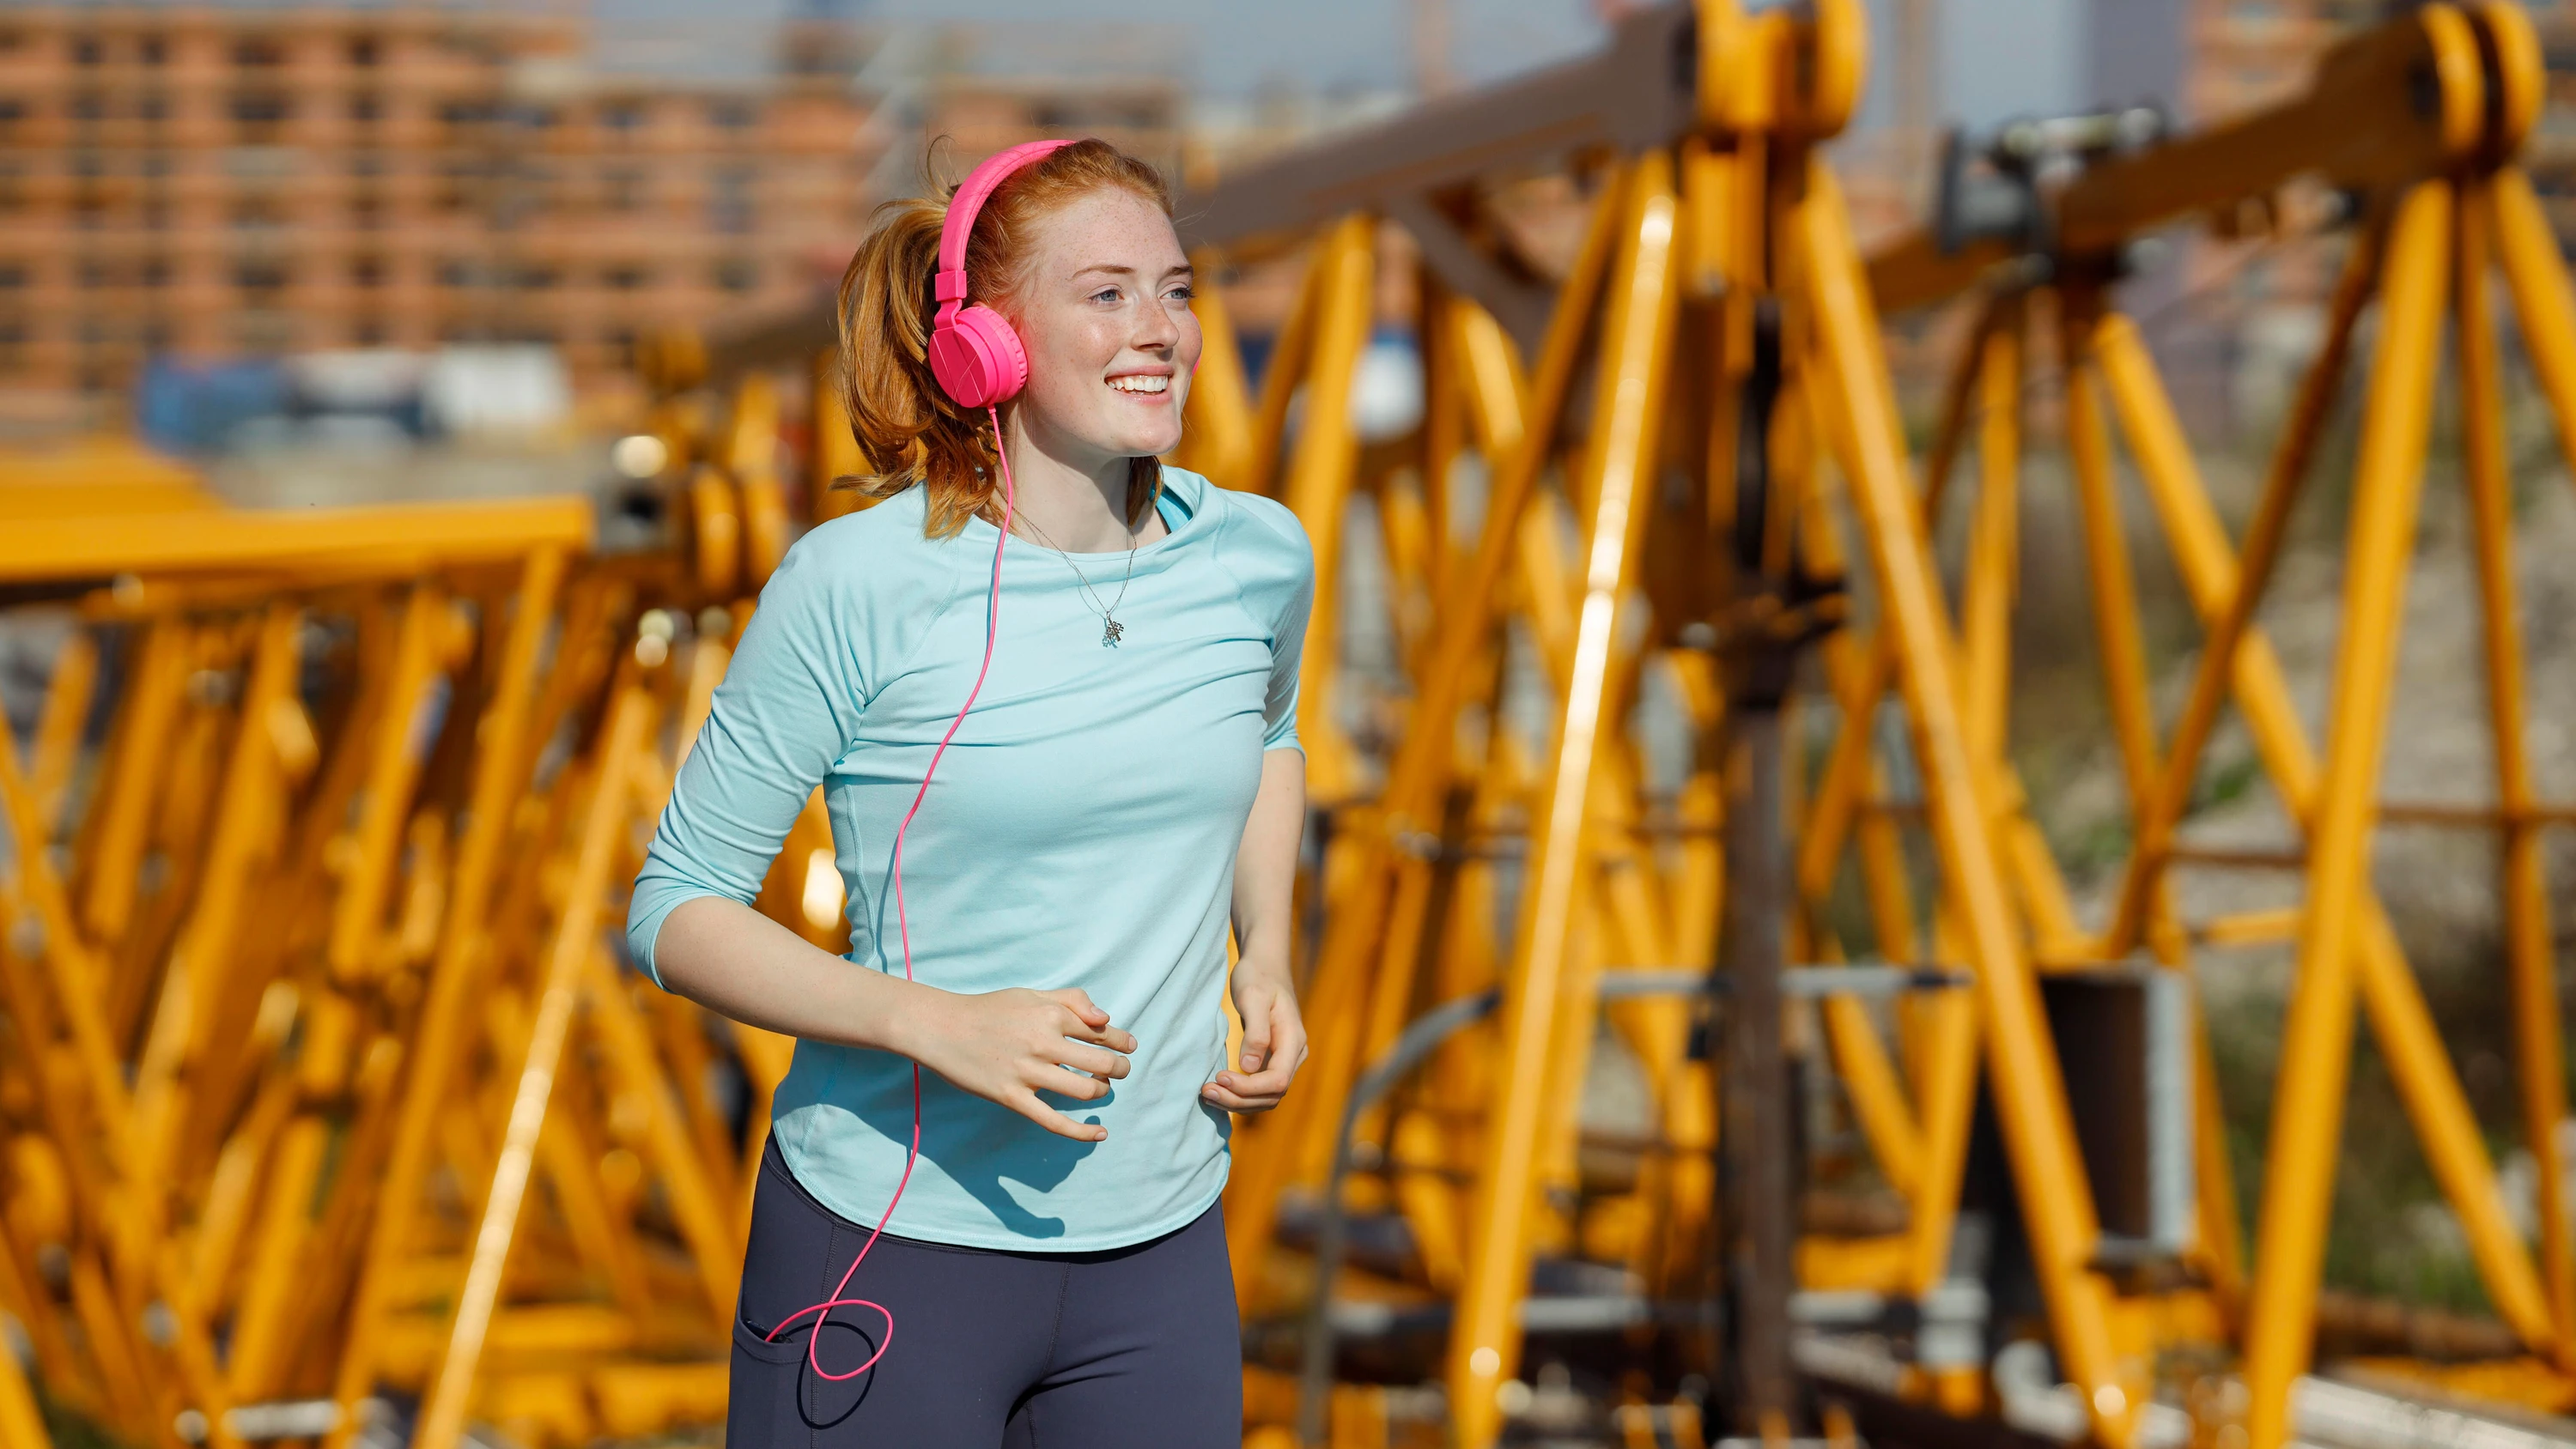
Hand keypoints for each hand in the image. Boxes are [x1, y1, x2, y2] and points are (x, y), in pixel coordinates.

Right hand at [901, 986, 1134, 1141]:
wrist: (942, 1028)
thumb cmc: (989, 1010)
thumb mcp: (1031, 994)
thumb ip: (1070, 1000)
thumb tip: (1105, 1017)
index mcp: (1051, 1015)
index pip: (1101, 1032)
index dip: (1121, 1041)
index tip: (1128, 1047)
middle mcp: (1044, 1043)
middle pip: (1100, 1062)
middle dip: (1119, 1068)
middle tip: (1121, 1071)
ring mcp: (1028, 1073)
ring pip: (1084, 1090)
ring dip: (1102, 1091)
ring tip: (1101, 1088)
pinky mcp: (1013, 1098)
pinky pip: (1054, 1121)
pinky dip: (1081, 1132)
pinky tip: (1100, 1134)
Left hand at [1204, 958, 1305, 1112]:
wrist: (1265, 966)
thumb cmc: (1258, 977)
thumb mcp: (1253, 997)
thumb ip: (1255, 1032)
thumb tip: (1249, 1067)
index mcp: (1294, 1040)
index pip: (1278, 1080)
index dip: (1248, 1087)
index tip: (1220, 1076)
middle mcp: (1294, 1055)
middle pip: (1272, 1095)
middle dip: (1238, 1099)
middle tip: (1206, 1091)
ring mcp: (1285, 1060)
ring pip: (1266, 1098)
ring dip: (1237, 1102)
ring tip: (1207, 1094)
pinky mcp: (1272, 1061)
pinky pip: (1260, 1090)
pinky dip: (1239, 1095)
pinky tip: (1217, 1090)